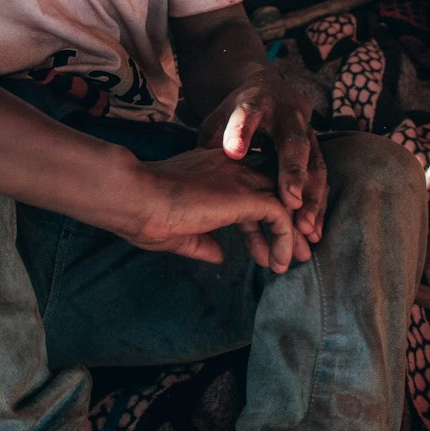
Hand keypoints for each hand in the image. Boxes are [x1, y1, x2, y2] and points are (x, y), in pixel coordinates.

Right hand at [128, 147, 300, 272]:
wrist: (133, 196)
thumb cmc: (142, 212)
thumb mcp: (177, 232)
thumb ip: (201, 241)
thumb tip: (219, 255)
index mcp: (210, 172)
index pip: (247, 193)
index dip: (257, 228)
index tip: (262, 255)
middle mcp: (229, 168)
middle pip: (271, 192)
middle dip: (285, 226)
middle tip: (295, 257)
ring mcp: (238, 178)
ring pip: (282, 201)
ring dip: (292, 234)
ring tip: (296, 262)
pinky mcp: (244, 195)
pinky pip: (280, 215)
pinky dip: (285, 238)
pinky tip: (278, 262)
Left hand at [197, 67, 326, 249]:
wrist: (268, 91)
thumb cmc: (237, 112)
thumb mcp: (220, 118)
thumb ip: (213, 141)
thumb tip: (201, 167)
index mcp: (255, 103)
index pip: (247, 115)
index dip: (240, 132)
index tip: (234, 151)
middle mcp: (286, 115)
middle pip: (293, 142)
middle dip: (293, 171)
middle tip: (291, 201)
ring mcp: (306, 131)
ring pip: (314, 163)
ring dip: (312, 197)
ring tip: (305, 227)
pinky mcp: (316, 148)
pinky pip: (321, 177)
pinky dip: (318, 204)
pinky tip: (313, 230)